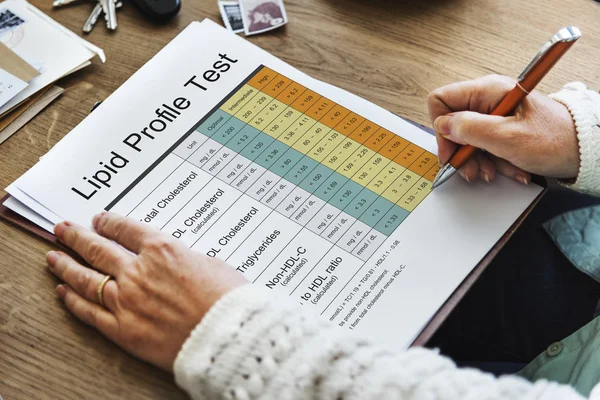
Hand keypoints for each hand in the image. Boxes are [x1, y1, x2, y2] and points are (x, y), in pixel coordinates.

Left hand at [46, 212, 246, 371]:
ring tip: (53, 257)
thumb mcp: (211, 264)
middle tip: (62, 229)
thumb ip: (185, 259)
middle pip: (98, 249)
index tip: (99, 220)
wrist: (226, 335)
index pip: (126, 229)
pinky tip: (63, 292)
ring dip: (66, 265)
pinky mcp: (123, 329)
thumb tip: (175, 262)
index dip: (109, 222)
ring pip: (86, 278)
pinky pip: (90, 312)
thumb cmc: (227, 299)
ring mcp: (126, 300)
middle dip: (77, 237)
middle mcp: (138, 271)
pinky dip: (73, 301)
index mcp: (162, 249)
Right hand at [428, 74, 579, 183]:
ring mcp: (495, 114)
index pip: (441, 100)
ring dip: (478, 161)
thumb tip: (444, 126)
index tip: (452, 152)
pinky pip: (485, 146)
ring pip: (468, 139)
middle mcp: (488, 99)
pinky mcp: (502, 128)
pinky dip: (493, 161)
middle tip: (473, 170)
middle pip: (454, 124)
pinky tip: (509, 169)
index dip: (441, 128)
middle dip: (462, 152)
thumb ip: (470, 129)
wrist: (585, 150)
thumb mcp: (507, 137)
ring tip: (495, 172)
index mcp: (487, 91)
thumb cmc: (554, 140)